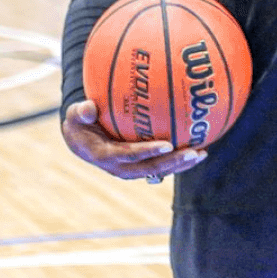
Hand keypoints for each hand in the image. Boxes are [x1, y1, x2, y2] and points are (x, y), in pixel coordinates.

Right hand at [61, 99, 206, 181]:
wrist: (81, 136)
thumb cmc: (81, 120)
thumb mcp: (74, 115)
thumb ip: (80, 111)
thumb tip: (88, 107)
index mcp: (104, 155)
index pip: (127, 155)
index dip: (147, 152)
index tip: (167, 144)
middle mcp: (119, 166)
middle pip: (148, 168)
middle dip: (171, 163)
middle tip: (194, 152)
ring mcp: (130, 167)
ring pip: (157, 170)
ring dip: (179, 164)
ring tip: (202, 153)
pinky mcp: (138, 164)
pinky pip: (160, 164)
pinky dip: (178, 158)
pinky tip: (199, 147)